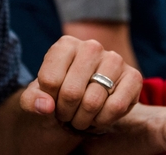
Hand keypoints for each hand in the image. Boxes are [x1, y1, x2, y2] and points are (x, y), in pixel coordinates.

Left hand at [20, 35, 141, 130]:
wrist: (83, 103)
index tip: (52, 103)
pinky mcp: (134, 76)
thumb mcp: (36, 98)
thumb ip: (31, 100)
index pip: (50, 80)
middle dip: (66, 113)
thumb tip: (46, 106)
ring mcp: (115, 59)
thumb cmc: (57, 97)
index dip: (48, 101)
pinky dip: (104, 120)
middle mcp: (91, 46)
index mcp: (65, 45)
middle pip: (71, 92)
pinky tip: (99, 117)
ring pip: (93, 101)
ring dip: (84, 120)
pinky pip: (117, 106)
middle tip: (67, 115)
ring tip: (81, 117)